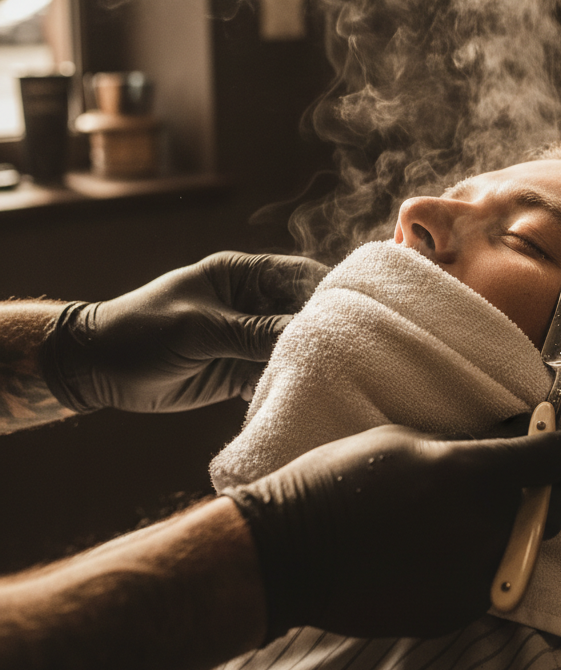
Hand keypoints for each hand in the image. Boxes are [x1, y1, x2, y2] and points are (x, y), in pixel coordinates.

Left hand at [41, 252, 328, 412]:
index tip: (356, 310)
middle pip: (301, 313)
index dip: (328, 290)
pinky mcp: (238, 370)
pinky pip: (273, 374)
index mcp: (244, 275)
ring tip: (334, 376)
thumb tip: (307, 332)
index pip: (298, 275)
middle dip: (323, 331)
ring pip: (290, 346)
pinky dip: (285, 384)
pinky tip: (305, 394)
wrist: (94, 371)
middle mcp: (252, 303)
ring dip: (307, 360)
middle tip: (351, 351)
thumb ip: (253, 332)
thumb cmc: (141, 330)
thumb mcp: (200, 328)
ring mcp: (246, 337)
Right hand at [222, 425, 560, 640]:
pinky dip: (475, 563)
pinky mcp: (455, 612)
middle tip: (507, 479)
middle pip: (545, 509)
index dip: (559, 446)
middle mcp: (483, 527)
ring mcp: (471, 576)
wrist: (290, 554)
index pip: (553, 459)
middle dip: (536, 491)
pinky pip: (487, 582)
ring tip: (457, 517)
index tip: (554, 442)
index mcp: (471, 474)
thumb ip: (462, 447)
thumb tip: (501, 444)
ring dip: (503, 529)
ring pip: (517, 549)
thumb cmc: (340, 481)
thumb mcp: (404, 440)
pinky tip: (433, 549)